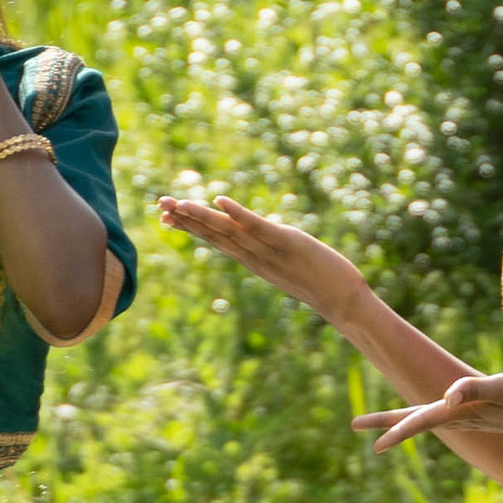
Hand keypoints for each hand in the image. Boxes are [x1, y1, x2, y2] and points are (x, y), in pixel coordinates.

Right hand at [159, 189, 366, 327]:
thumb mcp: (288, 265)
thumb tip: (264, 244)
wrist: (344, 301)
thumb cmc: (323, 282)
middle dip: (185, 219)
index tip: (164, 217)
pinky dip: (239, 215)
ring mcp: (269, 251)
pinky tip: (221, 201)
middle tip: (157, 205)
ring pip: (228, 232)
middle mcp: (255, 256)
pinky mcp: (288, 243)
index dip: (189, 226)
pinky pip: (259, 227)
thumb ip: (271, 252)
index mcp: (253, 259)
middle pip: (214, 234)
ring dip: (202, 216)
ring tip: (177, 202)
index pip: (215, 239)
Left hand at [357, 369, 502, 454]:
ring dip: (403, 420)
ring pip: (430, 419)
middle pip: (418, 420)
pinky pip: (447, 415)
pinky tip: (428, 412)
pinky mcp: (483, 414)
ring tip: (382, 423)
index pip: (422, 419)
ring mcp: (472, 418)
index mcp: (463, 413)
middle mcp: (463, 419)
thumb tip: (446, 397)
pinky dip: (427, 415)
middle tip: (356, 425)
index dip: (395, 427)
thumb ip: (475, 389)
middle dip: (388, 423)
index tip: (372, 443)